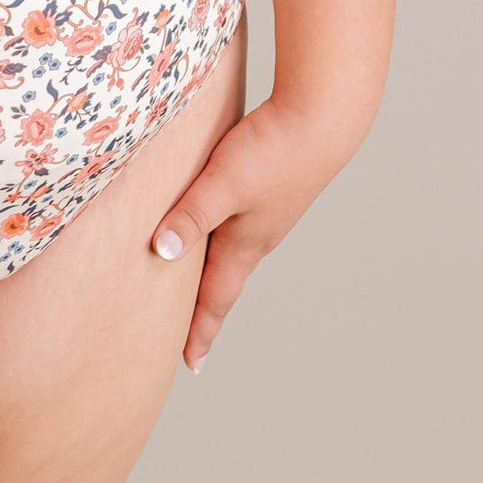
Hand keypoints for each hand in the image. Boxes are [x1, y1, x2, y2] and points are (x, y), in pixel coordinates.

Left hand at [149, 96, 365, 372]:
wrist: (322, 119)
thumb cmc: (272, 152)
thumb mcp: (222, 184)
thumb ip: (191, 215)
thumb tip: (160, 253)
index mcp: (245, 244)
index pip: (216, 298)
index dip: (200, 330)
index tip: (189, 364)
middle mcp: (257, 236)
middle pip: (223, 281)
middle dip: (203, 309)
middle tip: (186, 336)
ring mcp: (267, 214)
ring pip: (231, 252)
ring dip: (212, 273)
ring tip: (195, 285)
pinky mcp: (270, 190)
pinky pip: (237, 225)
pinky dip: (220, 238)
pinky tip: (214, 224)